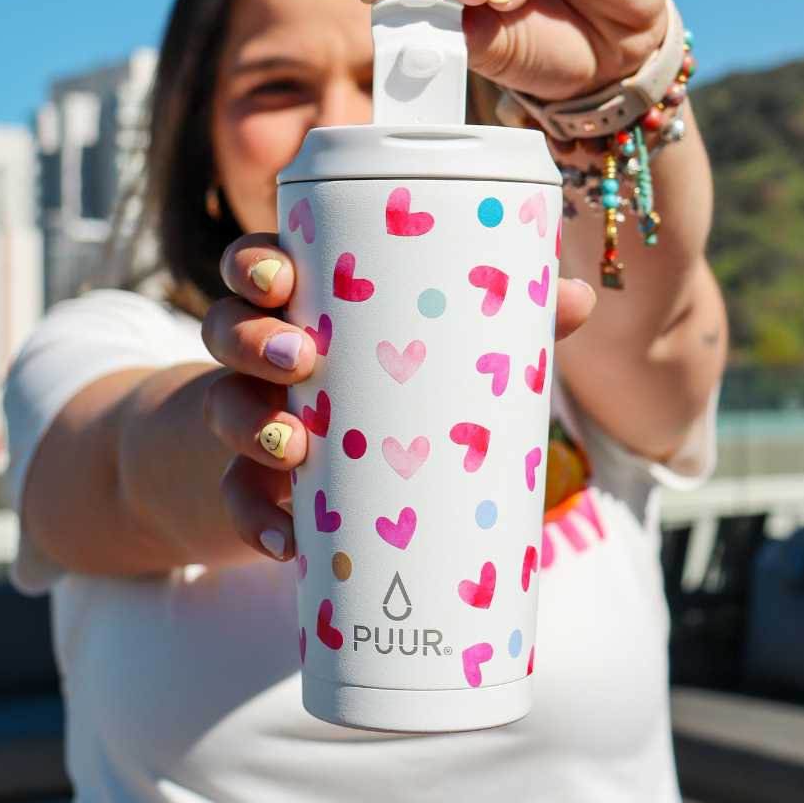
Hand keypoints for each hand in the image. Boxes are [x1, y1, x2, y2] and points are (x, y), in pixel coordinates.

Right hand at [202, 233, 596, 562]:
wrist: (305, 470)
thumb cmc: (380, 395)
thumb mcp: (428, 357)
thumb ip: (498, 323)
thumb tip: (581, 297)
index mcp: (298, 307)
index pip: (254, 265)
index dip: (254, 263)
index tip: (284, 277)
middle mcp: (258, 357)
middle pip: (223, 324)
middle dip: (251, 336)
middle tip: (301, 357)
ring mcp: (245, 420)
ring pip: (222, 405)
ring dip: (251, 422)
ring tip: (295, 446)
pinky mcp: (243, 486)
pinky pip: (235, 499)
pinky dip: (257, 520)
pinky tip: (288, 539)